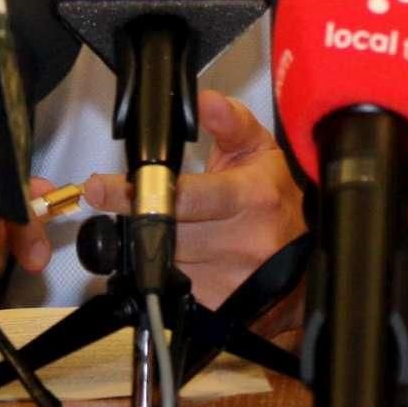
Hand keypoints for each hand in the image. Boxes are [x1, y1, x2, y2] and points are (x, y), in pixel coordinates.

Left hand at [82, 91, 307, 316]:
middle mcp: (243, 241)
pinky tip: (174, 252)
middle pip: (166, 233)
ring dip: (148, 242)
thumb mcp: (261, 150)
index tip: (100, 187)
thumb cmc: (279, 198)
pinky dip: (164, 268)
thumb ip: (230, 123)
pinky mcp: (220, 304)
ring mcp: (231, 278)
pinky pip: (173, 286)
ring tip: (154, 222)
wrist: (306, 258)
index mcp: (252, 196)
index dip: (138, 193)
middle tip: (109, 198)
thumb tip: (206, 102)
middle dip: (133, 216)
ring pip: (164, 261)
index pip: (185, 197)